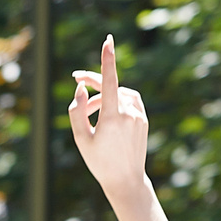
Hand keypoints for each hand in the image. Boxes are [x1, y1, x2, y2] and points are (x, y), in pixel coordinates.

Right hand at [68, 34, 149, 202]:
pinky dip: (117, 100)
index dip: (108, 59)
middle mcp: (129, 113)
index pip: (110, 81)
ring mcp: (139, 116)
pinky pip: (129, 100)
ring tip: (89, 109)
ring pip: (118, 94)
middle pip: (109, 87)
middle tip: (76, 79)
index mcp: (112, 117)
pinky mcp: (144, 119)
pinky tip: (106, 111)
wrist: (126, 180)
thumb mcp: (80, 138)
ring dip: (103, 96)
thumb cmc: (99, 161)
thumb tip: (82, 88)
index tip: (108, 41)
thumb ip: (77, 110)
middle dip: (92, 82)